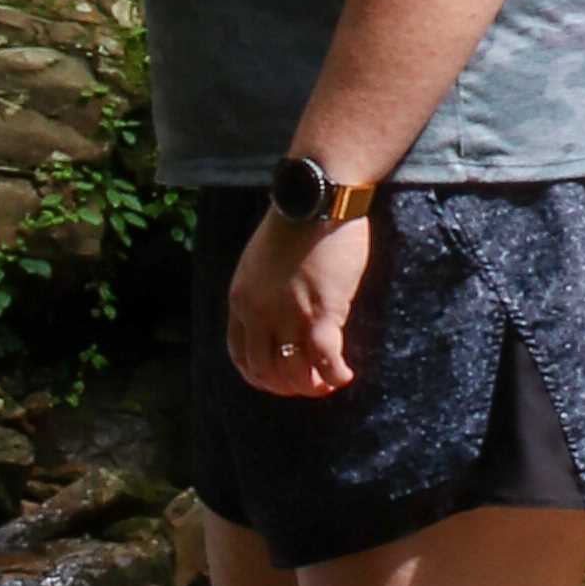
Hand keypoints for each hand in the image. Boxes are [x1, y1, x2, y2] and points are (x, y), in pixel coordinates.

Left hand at [228, 200, 376, 395]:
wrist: (315, 198)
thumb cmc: (296, 224)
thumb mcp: (260, 262)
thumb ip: (265, 293)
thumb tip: (280, 316)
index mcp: (240, 301)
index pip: (240, 356)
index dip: (260, 377)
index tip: (280, 381)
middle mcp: (258, 313)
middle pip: (266, 370)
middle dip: (287, 387)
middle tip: (310, 386)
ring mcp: (288, 315)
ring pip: (294, 372)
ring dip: (312, 386)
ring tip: (328, 383)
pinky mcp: (320, 311)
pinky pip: (324, 359)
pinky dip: (335, 375)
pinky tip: (345, 376)